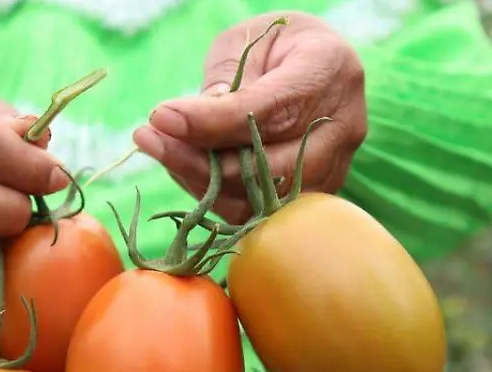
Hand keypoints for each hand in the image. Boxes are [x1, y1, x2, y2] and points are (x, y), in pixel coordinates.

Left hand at [133, 13, 367, 224]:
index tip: (163, 117)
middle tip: (149, 138)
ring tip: (159, 150)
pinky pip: (261, 212)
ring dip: (201, 183)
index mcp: (328, 70)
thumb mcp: (248, 40)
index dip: (214, 122)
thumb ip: (224, 79)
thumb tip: (187, 124)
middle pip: (269, 166)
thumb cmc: (279, 47)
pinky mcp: (315, 195)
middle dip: (200, 161)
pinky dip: (216, 196)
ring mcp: (335, 167)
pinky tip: (185, 168)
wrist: (321, 69)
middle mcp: (342, 125)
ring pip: (263, 200)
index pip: (271, 109)